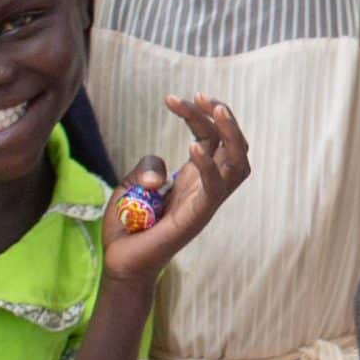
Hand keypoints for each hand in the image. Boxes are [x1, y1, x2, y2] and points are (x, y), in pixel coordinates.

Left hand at [101, 95, 250, 281]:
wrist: (121, 262)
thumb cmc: (129, 224)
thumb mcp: (133, 183)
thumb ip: (147, 166)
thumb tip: (160, 173)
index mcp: (195, 177)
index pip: (210, 138)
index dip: (200, 115)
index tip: (178, 98)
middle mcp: (207, 187)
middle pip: (233, 145)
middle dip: (223, 117)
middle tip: (201, 96)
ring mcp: (206, 202)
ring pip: (238, 164)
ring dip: (231, 135)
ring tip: (215, 111)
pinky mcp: (198, 217)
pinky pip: (215, 189)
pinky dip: (209, 166)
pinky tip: (193, 147)